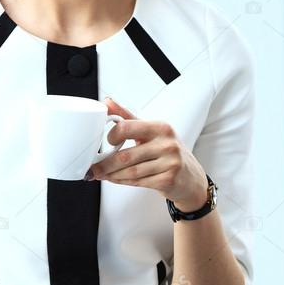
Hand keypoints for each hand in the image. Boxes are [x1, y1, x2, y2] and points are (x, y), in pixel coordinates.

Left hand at [89, 98, 208, 210]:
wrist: (191, 177)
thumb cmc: (168, 151)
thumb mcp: (151, 131)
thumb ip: (127, 117)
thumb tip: (106, 102)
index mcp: (160, 127)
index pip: (127, 127)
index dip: (112, 136)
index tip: (105, 142)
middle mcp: (167, 143)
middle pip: (126, 155)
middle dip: (105, 163)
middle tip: (93, 166)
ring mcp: (169, 163)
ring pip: (130, 171)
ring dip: (111, 174)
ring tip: (100, 174)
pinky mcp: (168, 180)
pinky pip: (138, 182)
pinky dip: (122, 182)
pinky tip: (115, 179)